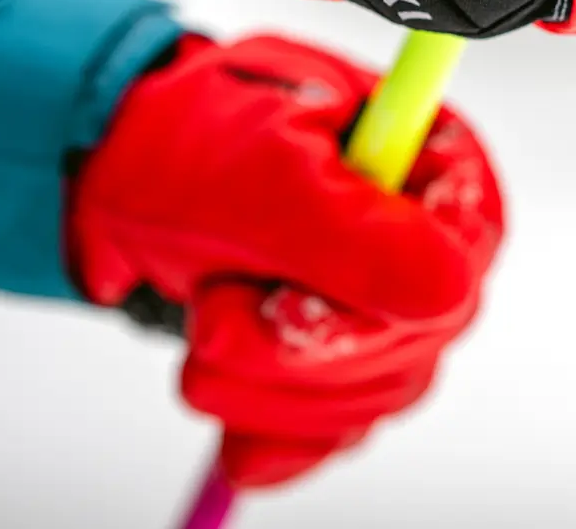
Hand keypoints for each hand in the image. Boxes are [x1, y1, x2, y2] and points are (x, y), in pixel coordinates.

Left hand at [67, 34, 503, 487]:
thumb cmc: (188, 139)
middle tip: (213, 315)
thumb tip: (450, 288)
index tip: (286, 298)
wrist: (114, 169)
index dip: (383, 299)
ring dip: (269, 387)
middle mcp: (421, 235)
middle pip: (414, 340)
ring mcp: (385, 304)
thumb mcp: (266, 173)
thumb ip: (359, 233)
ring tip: (202, 328)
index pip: (461, 253)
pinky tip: (234, 430)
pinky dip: (276, 435)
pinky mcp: (340, 362)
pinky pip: (336, 431)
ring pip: (371, 396)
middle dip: (299, 350)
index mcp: (429, 160)